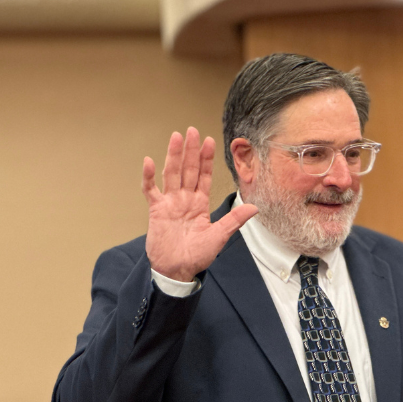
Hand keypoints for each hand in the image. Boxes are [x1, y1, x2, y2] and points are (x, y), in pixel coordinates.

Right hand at [143, 127, 256, 280]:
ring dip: (173, 156)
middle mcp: (185, 199)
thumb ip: (234, 220)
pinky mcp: (156, 210)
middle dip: (191, 150)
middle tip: (192, 130)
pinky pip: (150, 190)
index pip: (204, 176)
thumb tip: (254, 208)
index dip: (207, 159)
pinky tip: (149, 162)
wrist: (177, 270)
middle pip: (188, 170)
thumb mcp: (219, 237)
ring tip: (176, 138)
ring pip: (171, 174)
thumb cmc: (197, 256)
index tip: (209, 141)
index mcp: (200, 204)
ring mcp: (170, 203)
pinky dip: (148, 177)